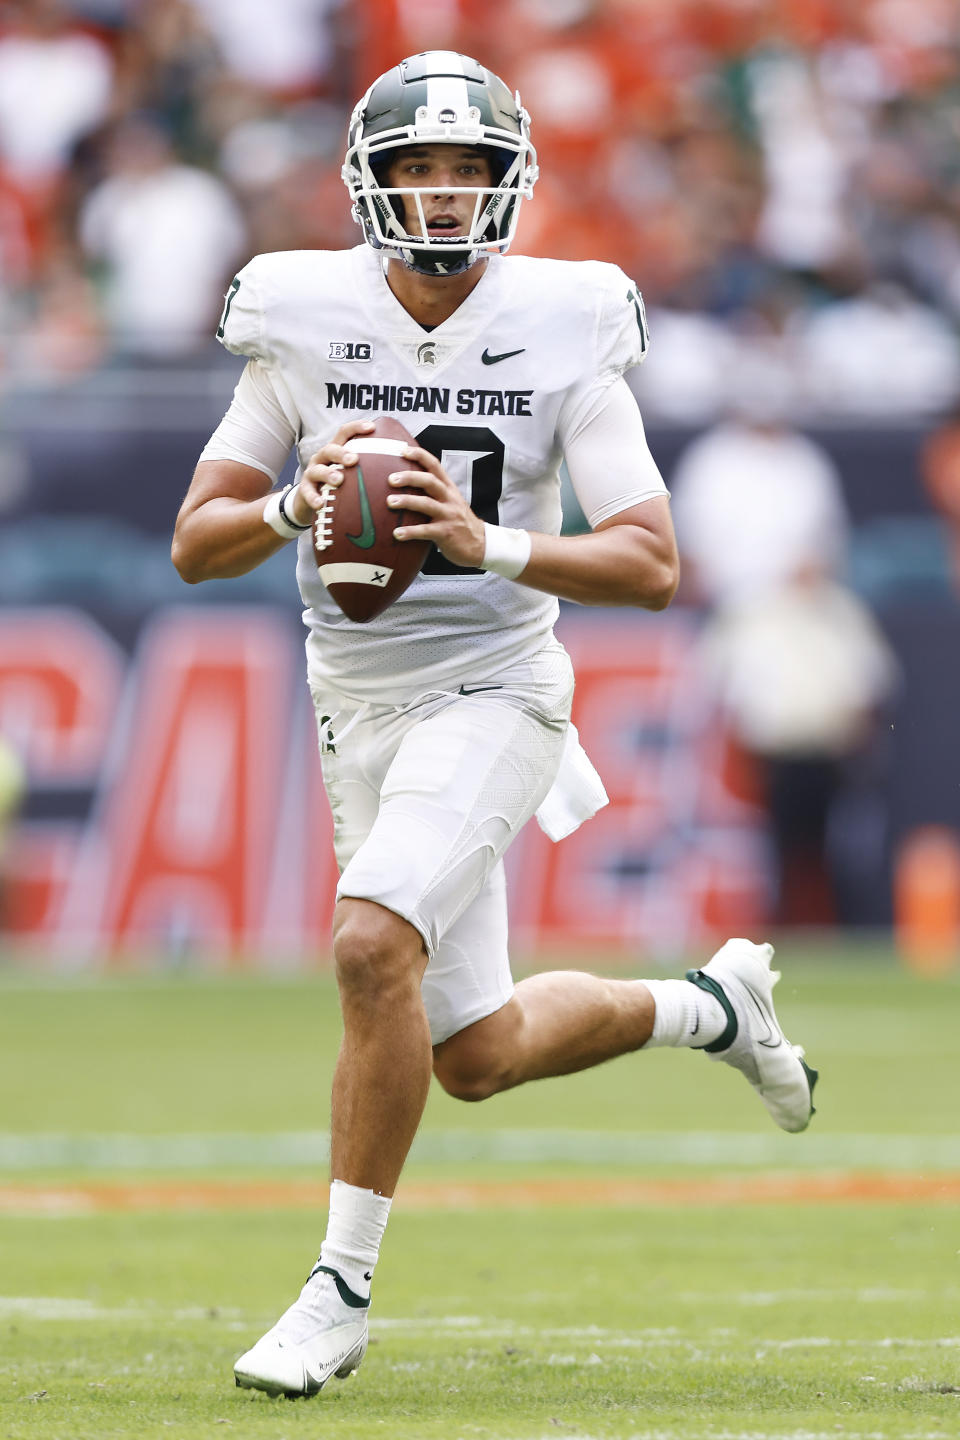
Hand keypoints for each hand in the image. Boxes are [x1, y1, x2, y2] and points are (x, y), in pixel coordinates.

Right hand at [288, 419, 376, 526]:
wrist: (311, 500)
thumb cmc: (338, 484)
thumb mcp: (351, 473)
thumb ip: (368, 467)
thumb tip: (400, 465)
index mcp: (336, 450)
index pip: (344, 433)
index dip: (356, 428)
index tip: (371, 427)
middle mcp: (322, 458)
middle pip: (330, 449)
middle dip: (342, 453)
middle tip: (354, 459)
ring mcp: (312, 472)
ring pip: (318, 469)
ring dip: (328, 474)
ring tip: (338, 480)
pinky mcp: (304, 489)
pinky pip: (307, 492)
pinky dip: (313, 497)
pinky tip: (320, 504)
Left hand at [387, 447, 486, 569]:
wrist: (480, 544)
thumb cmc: (459, 523)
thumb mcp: (450, 502)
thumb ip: (432, 493)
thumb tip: (405, 485)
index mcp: (449, 488)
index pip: (435, 465)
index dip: (419, 455)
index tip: (402, 450)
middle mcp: (449, 499)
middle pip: (430, 481)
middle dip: (410, 477)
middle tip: (391, 479)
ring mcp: (449, 515)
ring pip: (427, 504)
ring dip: (407, 501)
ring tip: (390, 502)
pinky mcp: (446, 533)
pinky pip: (426, 530)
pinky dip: (410, 532)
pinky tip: (397, 533)